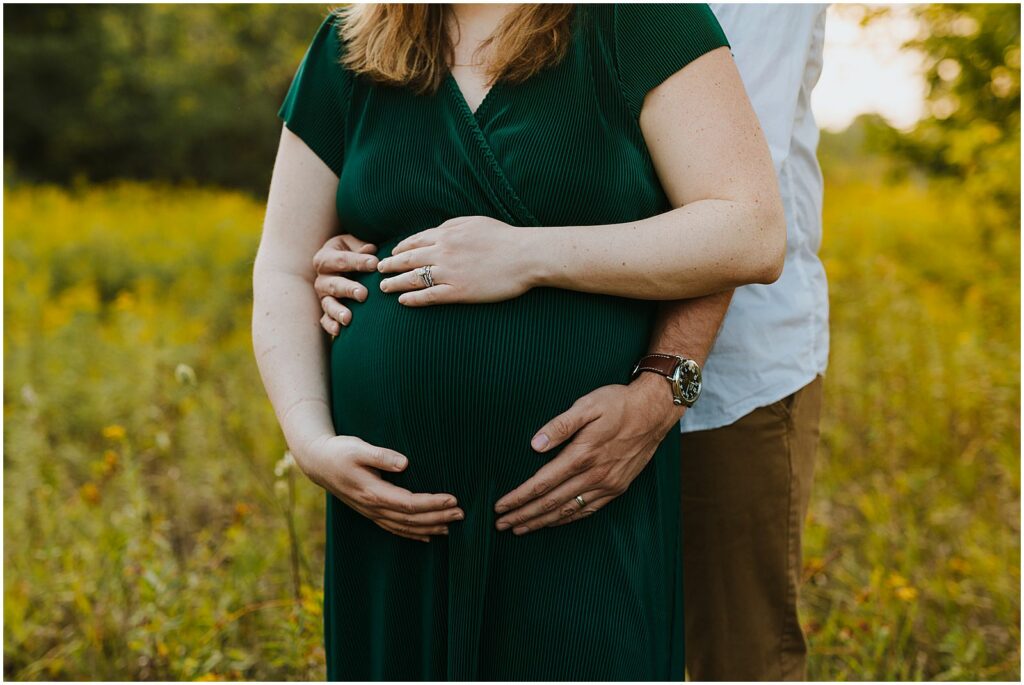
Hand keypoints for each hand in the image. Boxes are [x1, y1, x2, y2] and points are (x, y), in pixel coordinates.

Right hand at [296, 434, 464, 542]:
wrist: (317, 462)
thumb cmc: (340, 451)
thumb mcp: (359, 448)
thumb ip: (381, 456)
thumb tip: (405, 463)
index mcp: (373, 492)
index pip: (409, 503)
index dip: (432, 503)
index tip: (453, 499)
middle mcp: (373, 507)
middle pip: (411, 519)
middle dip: (438, 517)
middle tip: (462, 513)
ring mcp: (371, 512)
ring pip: (404, 527)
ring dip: (429, 527)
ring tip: (452, 526)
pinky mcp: (370, 512)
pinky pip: (394, 528)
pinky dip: (413, 533)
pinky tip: (428, 536)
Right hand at [312, 234, 379, 334]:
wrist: (336, 263)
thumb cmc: (349, 251)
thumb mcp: (352, 243)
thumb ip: (360, 246)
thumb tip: (371, 249)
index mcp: (325, 258)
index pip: (341, 260)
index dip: (358, 261)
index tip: (375, 263)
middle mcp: (322, 278)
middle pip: (334, 284)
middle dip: (348, 289)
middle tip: (363, 294)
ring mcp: (323, 296)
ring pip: (328, 304)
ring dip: (338, 311)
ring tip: (348, 318)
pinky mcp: (326, 310)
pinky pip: (325, 319)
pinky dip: (331, 325)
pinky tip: (339, 331)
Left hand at [376, 216, 539, 305]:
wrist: (525, 256)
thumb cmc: (504, 238)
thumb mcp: (475, 222)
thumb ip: (453, 225)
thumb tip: (438, 230)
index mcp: (447, 234)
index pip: (415, 241)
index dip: (400, 248)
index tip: (391, 254)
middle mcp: (443, 252)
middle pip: (408, 259)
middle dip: (390, 265)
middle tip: (378, 271)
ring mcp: (450, 273)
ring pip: (414, 278)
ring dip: (395, 283)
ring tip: (384, 287)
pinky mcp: (459, 291)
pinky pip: (429, 296)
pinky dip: (413, 299)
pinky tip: (403, 301)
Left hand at [492, 373, 683, 533]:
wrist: (654, 411)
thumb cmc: (618, 403)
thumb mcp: (586, 405)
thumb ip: (559, 426)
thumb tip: (535, 445)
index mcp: (582, 455)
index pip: (542, 483)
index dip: (519, 497)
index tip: (500, 506)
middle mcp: (594, 475)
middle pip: (551, 502)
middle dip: (524, 515)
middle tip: (501, 524)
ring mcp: (607, 484)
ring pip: (568, 510)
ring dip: (541, 521)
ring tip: (520, 529)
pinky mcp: (617, 487)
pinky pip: (588, 509)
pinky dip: (567, 519)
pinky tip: (553, 521)